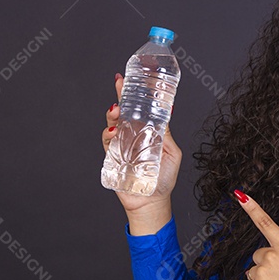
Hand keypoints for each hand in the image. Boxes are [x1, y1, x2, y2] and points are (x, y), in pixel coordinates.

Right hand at [102, 73, 181, 213]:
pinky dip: (108, 134)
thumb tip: (167, 113)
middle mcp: (133, 134)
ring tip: (116, 109)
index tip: (136, 78)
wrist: (151, 201)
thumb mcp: (172, 153)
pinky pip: (106, 141)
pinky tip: (113, 132)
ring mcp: (121, 144)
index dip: (138, 93)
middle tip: (120, 83)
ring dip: (113, 114)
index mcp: (147, 130)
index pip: (141, 108)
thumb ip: (166, 134)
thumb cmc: (164, 179)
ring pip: (113, 122)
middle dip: (121, 95)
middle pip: (124, 110)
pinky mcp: (112, 156)